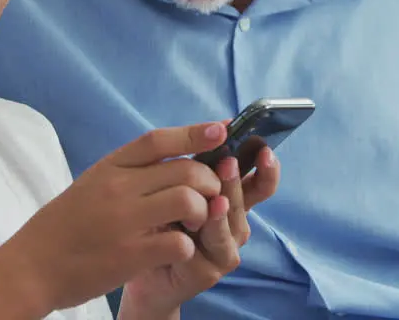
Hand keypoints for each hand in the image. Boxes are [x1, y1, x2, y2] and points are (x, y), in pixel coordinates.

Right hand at [0, 122, 228, 314]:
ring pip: (188, 201)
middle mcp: (118, 189)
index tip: (221, 130)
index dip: (194, 132)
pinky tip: (177, 248)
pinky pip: (179, 242)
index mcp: (109, 168)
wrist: (31, 267)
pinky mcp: (130, 255)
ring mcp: (125, 221)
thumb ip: (128, 172)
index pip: (158, 140)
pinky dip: (187, 245)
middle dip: (210, 179)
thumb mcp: (92, 185)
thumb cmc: (64, 226)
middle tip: (212, 192)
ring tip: (196, 221)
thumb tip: (173, 156)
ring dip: (203, 211)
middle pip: (184, 169)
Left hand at [119, 147, 280, 319]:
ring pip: (230, 227)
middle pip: (244, 201)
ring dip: (224, 210)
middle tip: (229, 162)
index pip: (258, 183)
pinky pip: (210, 252)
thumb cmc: (157, 219)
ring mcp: (223, 249)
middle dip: (236, 182)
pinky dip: (205, 236)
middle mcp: (233, 225)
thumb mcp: (175, 186)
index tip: (265, 150)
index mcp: (229, 200)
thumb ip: (196, 163)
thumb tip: (218, 127)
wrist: (132, 265)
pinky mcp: (207, 272)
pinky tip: (198, 223)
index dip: (266, 169)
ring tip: (218, 197)